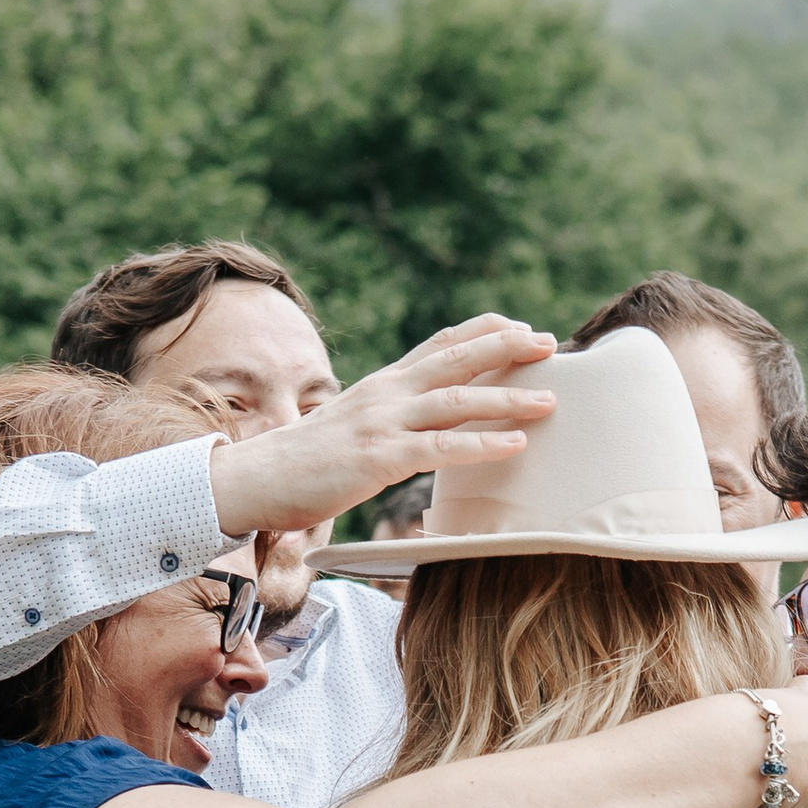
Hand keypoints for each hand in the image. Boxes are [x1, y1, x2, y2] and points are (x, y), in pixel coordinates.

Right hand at [208, 319, 558, 539]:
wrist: (255, 479)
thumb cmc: (304, 463)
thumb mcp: (352, 427)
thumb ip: (388, 419)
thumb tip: (422, 429)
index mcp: (382, 384)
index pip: (440, 344)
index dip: (484, 332)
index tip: (521, 327)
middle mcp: (386, 393)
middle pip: (455, 357)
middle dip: (507, 346)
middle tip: (551, 343)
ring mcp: (383, 422)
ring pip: (456, 399)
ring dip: (507, 396)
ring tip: (549, 399)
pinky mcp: (379, 457)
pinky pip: (441, 448)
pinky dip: (482, 443)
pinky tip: (515, 443)